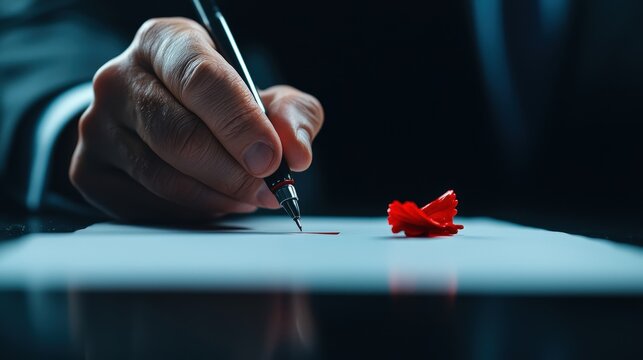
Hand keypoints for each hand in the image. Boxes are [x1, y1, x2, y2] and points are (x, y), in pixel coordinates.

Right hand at [69, 18, 323, 220]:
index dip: (239, 123)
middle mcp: (118, 79)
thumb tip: (296, 152)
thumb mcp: (265, 95)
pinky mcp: (88, 170)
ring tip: (249, 197)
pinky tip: (215, 203)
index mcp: (163, 43)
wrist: (162, 116)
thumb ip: (291, 115)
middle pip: (177, 135)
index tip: (273, 159)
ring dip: (217, 197)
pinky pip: (145, 205)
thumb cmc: (220, 103)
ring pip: (162, 176)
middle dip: (233, 172)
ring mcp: (96, 126)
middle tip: (269, 190)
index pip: (199, 78)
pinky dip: (190, 213)